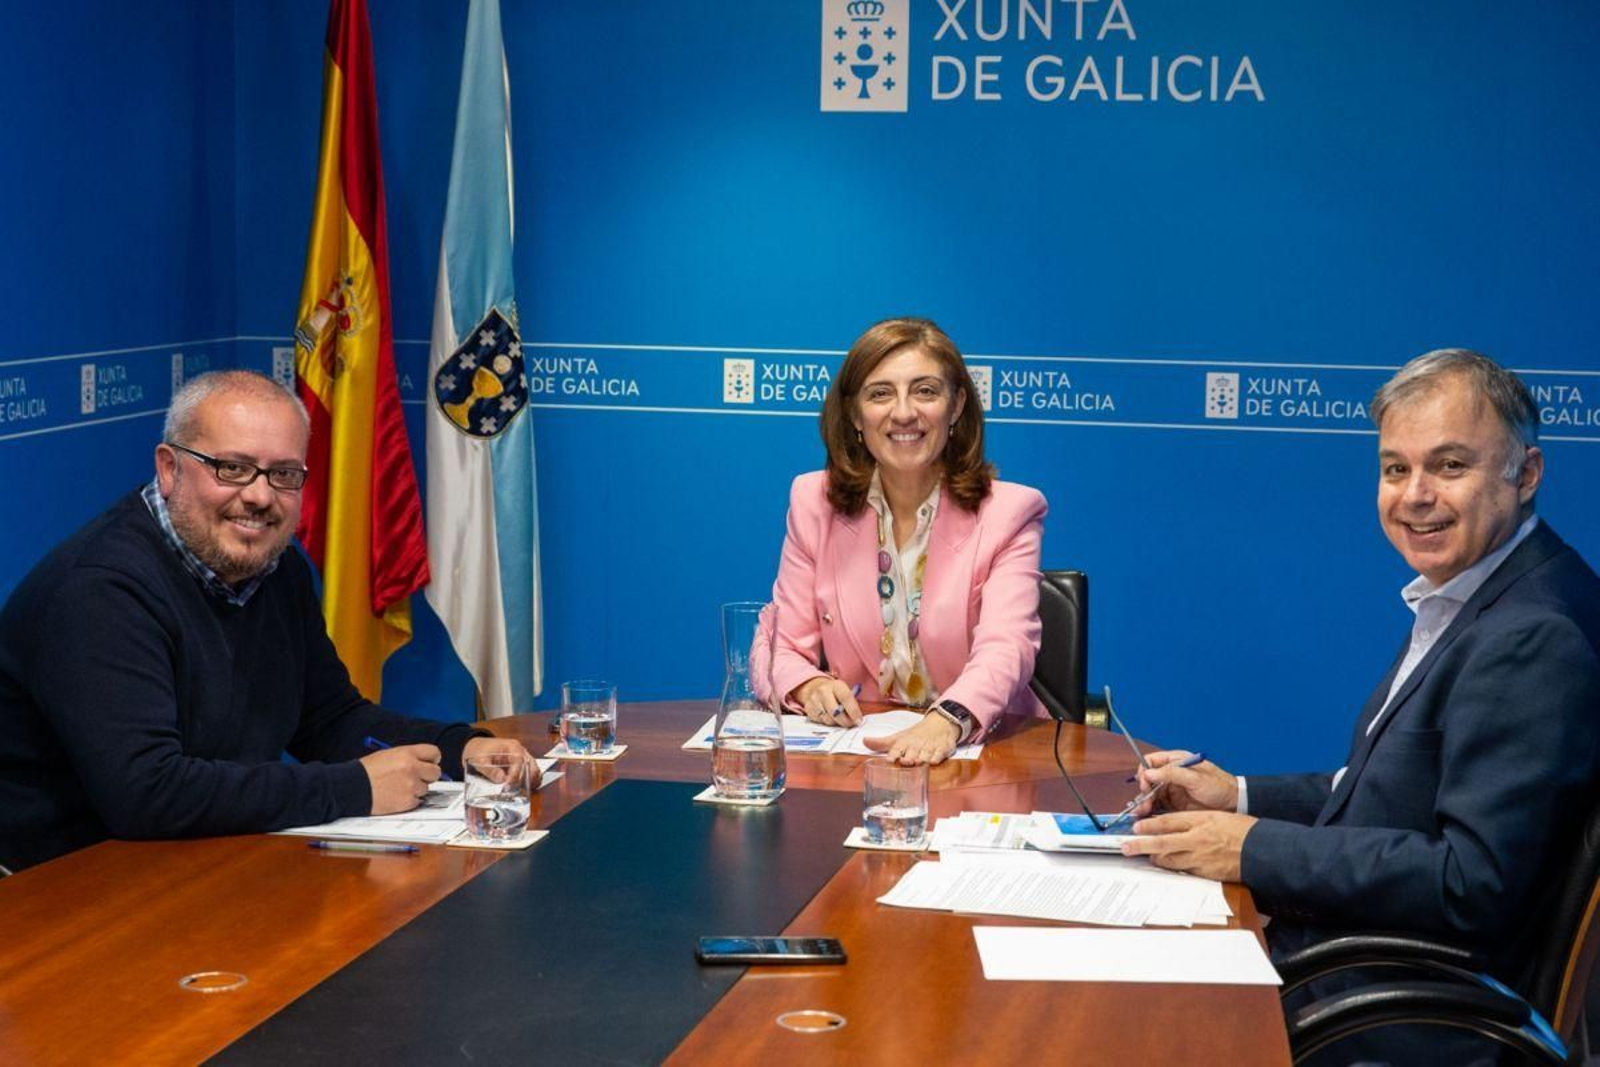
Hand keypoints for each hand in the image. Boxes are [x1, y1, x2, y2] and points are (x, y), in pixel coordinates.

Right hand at [360, 743, 442, 814]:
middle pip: (435, 772)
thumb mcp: (388, 755)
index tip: (429, 763)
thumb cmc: (367, 771)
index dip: (432, 759)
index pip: (434, 753)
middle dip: (428, 776)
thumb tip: (425, 763)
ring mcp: (411, 786)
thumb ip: (409, 757)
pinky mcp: (408, 802)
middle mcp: (412, 768)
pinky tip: (395, 796)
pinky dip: (409, 800)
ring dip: (416, 789)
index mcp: (407, 754)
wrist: (352, 788)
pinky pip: (417, 801)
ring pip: (425, 789)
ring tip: (397, 788)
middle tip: (417, 778)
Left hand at [462, 737, 540, 789]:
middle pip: (532, 766)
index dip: (515, 775)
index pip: (520, 761)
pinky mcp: (522, 766)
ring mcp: (523, 758)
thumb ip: (490, 770)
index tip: (508, 786)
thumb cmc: (479, 750)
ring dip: (529, 782)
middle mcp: (521, 751)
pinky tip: (523, 790)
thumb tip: (502, 779)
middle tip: (514, 790)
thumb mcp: (480, 760)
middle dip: (525, 780)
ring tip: (519, 792)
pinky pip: (531, 774)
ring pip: (534, 771)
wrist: (477, 747)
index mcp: (512, 747)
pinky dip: (530, 782)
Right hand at [789, 676, 861, 726]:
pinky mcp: (808, 708)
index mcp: (836, 685)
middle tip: (850, 724)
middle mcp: (823, 691)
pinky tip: (829, 717)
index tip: (858, 721)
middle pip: (835, 712)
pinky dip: (826, 722)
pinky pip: (820, 721)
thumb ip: (851, 703)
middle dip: (844, 721)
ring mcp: (814, 699)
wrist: (814, 687)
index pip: (846, 698)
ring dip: (835, 722)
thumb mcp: (844, 692)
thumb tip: (857, 720)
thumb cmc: (835, 693)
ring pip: (827, 719)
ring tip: (839, 720)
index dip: (853, 711)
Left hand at [863, 712, 960, 765]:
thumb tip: (864, 741)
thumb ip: (881, 743)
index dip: (893, 754)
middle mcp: (916, 745)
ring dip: (922, 758)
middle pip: (912, 753)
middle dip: (909, 758)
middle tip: (906, 761)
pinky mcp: (942, 748)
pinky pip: (940, 754)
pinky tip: (933, 761)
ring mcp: (930, 746)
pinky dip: (937, 757)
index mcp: (904, 742)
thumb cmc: (915, 735)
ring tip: (918, 762)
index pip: (897, 748)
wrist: (939, 723)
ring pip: (925, 754)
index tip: (889, 760)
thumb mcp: (898, 738)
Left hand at [1119, 811, 1255, 881]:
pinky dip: (1174, 869)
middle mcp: (1197, 839)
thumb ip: (1196, 821)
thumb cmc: (1244, 831)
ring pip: (1169, 859)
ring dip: (1155, 858)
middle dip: (1140, 845)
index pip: (1167, 822)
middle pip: (1161, 842)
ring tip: (1147, 857)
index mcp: (1200, 820)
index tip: (1136, 826)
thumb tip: (1177, 825)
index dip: (1149, 825)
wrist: (1264, 850)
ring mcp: (1201, 858)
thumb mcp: (1218, 817)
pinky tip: (1169, 867)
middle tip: (1125, 847)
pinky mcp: (1206, 872)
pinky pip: (1184, 871)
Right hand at [1133, 750, 1237, 815]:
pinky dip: (1150, 811)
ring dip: (1145, 802)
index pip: (1151, 762)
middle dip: (1143, 791)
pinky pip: (1157, 806)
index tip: (1144, 783)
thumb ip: (1172, 774)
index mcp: (1176, 762)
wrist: (1234, 804)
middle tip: (1143, 802)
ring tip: (1143, 812)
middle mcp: (1171, 775)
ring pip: (1150, 794)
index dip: (1144, 771)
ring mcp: (1172, 790)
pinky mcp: (1173, 805)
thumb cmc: (1219, 786)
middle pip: (1148, 780)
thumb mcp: (1196, 778)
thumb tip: (1149, 773)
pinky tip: (1147, 817)